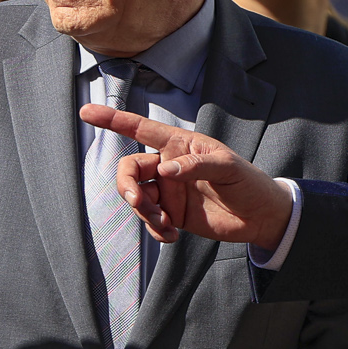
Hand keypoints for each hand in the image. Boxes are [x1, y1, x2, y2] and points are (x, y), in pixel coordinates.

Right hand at [77, 105, 290, 246]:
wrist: (261, 217)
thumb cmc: (248, 183)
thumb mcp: (228, 168)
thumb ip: (196, 165)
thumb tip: (164, 170)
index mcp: (179, 145)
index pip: (140, 129)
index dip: (112, 120)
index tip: (86, 112)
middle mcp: (167, 165)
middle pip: (129, 170)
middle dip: (127, 187)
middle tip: (140, 204)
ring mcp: (168, 191)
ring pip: (136, 198)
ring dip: (144, 213)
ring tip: (166, 224)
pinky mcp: (172, 214)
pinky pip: (149, 221)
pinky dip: (155, 230)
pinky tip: (173, 236)